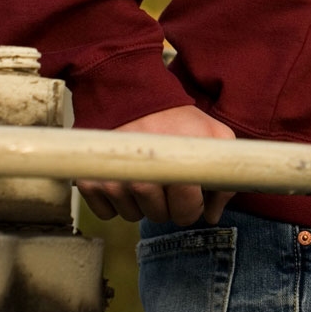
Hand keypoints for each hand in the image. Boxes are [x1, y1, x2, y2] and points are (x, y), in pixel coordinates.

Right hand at [76, 104, 237, 225]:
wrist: (133, 94)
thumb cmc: (177, 120)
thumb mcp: (213, 137)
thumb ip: (221, 178)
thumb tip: (212, 216)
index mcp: (175, 165)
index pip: (185, 211)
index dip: (192, 207)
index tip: (191, 193)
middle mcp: (141, 176)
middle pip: (159, 217)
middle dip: (168, 205)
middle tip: (167, 179)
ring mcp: (113, 180)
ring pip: (133, 216)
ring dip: (141, 202)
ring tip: (146, 172)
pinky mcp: (89, 180)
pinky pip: (107, 213)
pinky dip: (116, 202)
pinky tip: (125, 176)